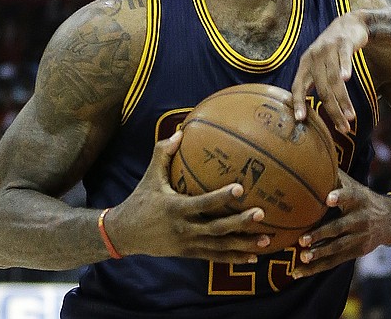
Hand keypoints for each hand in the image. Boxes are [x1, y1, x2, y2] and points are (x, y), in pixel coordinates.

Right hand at [103, 131, 270, 263]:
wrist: (124, 234)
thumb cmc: (140, 200)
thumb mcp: (150, 176)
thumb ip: (163, 153)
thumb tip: (181, 131)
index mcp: (175, 208)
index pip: (202, 203)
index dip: (221, 197)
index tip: (240, 188)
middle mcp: (183, 228)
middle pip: (216, 228)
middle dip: (239, 223)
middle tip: (261, 213)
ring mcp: (187, 244)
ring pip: (219, 247)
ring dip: (243, 245)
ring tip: (267, 239)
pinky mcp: (189, 253)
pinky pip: (215, 257)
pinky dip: (234, 259)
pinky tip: (253, 258)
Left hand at [291, 12, 368, 133]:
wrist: (349, 23)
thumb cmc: (333, 50)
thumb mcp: (319, 64)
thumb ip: (315, 82)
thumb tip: (309, 110)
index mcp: (305, 64)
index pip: (298, 85)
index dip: (298, 102)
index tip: (300, 119)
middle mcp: (314, 57)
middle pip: (322, 88)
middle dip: (332, 110)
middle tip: (342, 127)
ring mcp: (328, 49)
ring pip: (334, 79)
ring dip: (343, 99)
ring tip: (351, 116)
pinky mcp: (343, 43)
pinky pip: (344, 57)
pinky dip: (345, 68)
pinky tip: (347, 79)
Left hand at [291, 170, 390, 277]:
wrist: (389, 219)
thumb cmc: (361, 197)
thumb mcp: (353, 185)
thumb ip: (335, 175)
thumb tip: (312, 155)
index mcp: (357, 198)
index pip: (350, 196)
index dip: (340, 196)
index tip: (329, 198)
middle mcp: (360, 218)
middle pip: (340, 227)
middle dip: (321, 234)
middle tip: (302, 239)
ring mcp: (359, 237)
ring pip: (337, 247)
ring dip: (319, 253)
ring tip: (302, 257)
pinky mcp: (356, 251)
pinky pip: (334, 261)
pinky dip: (316, 267)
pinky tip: (299, 271)